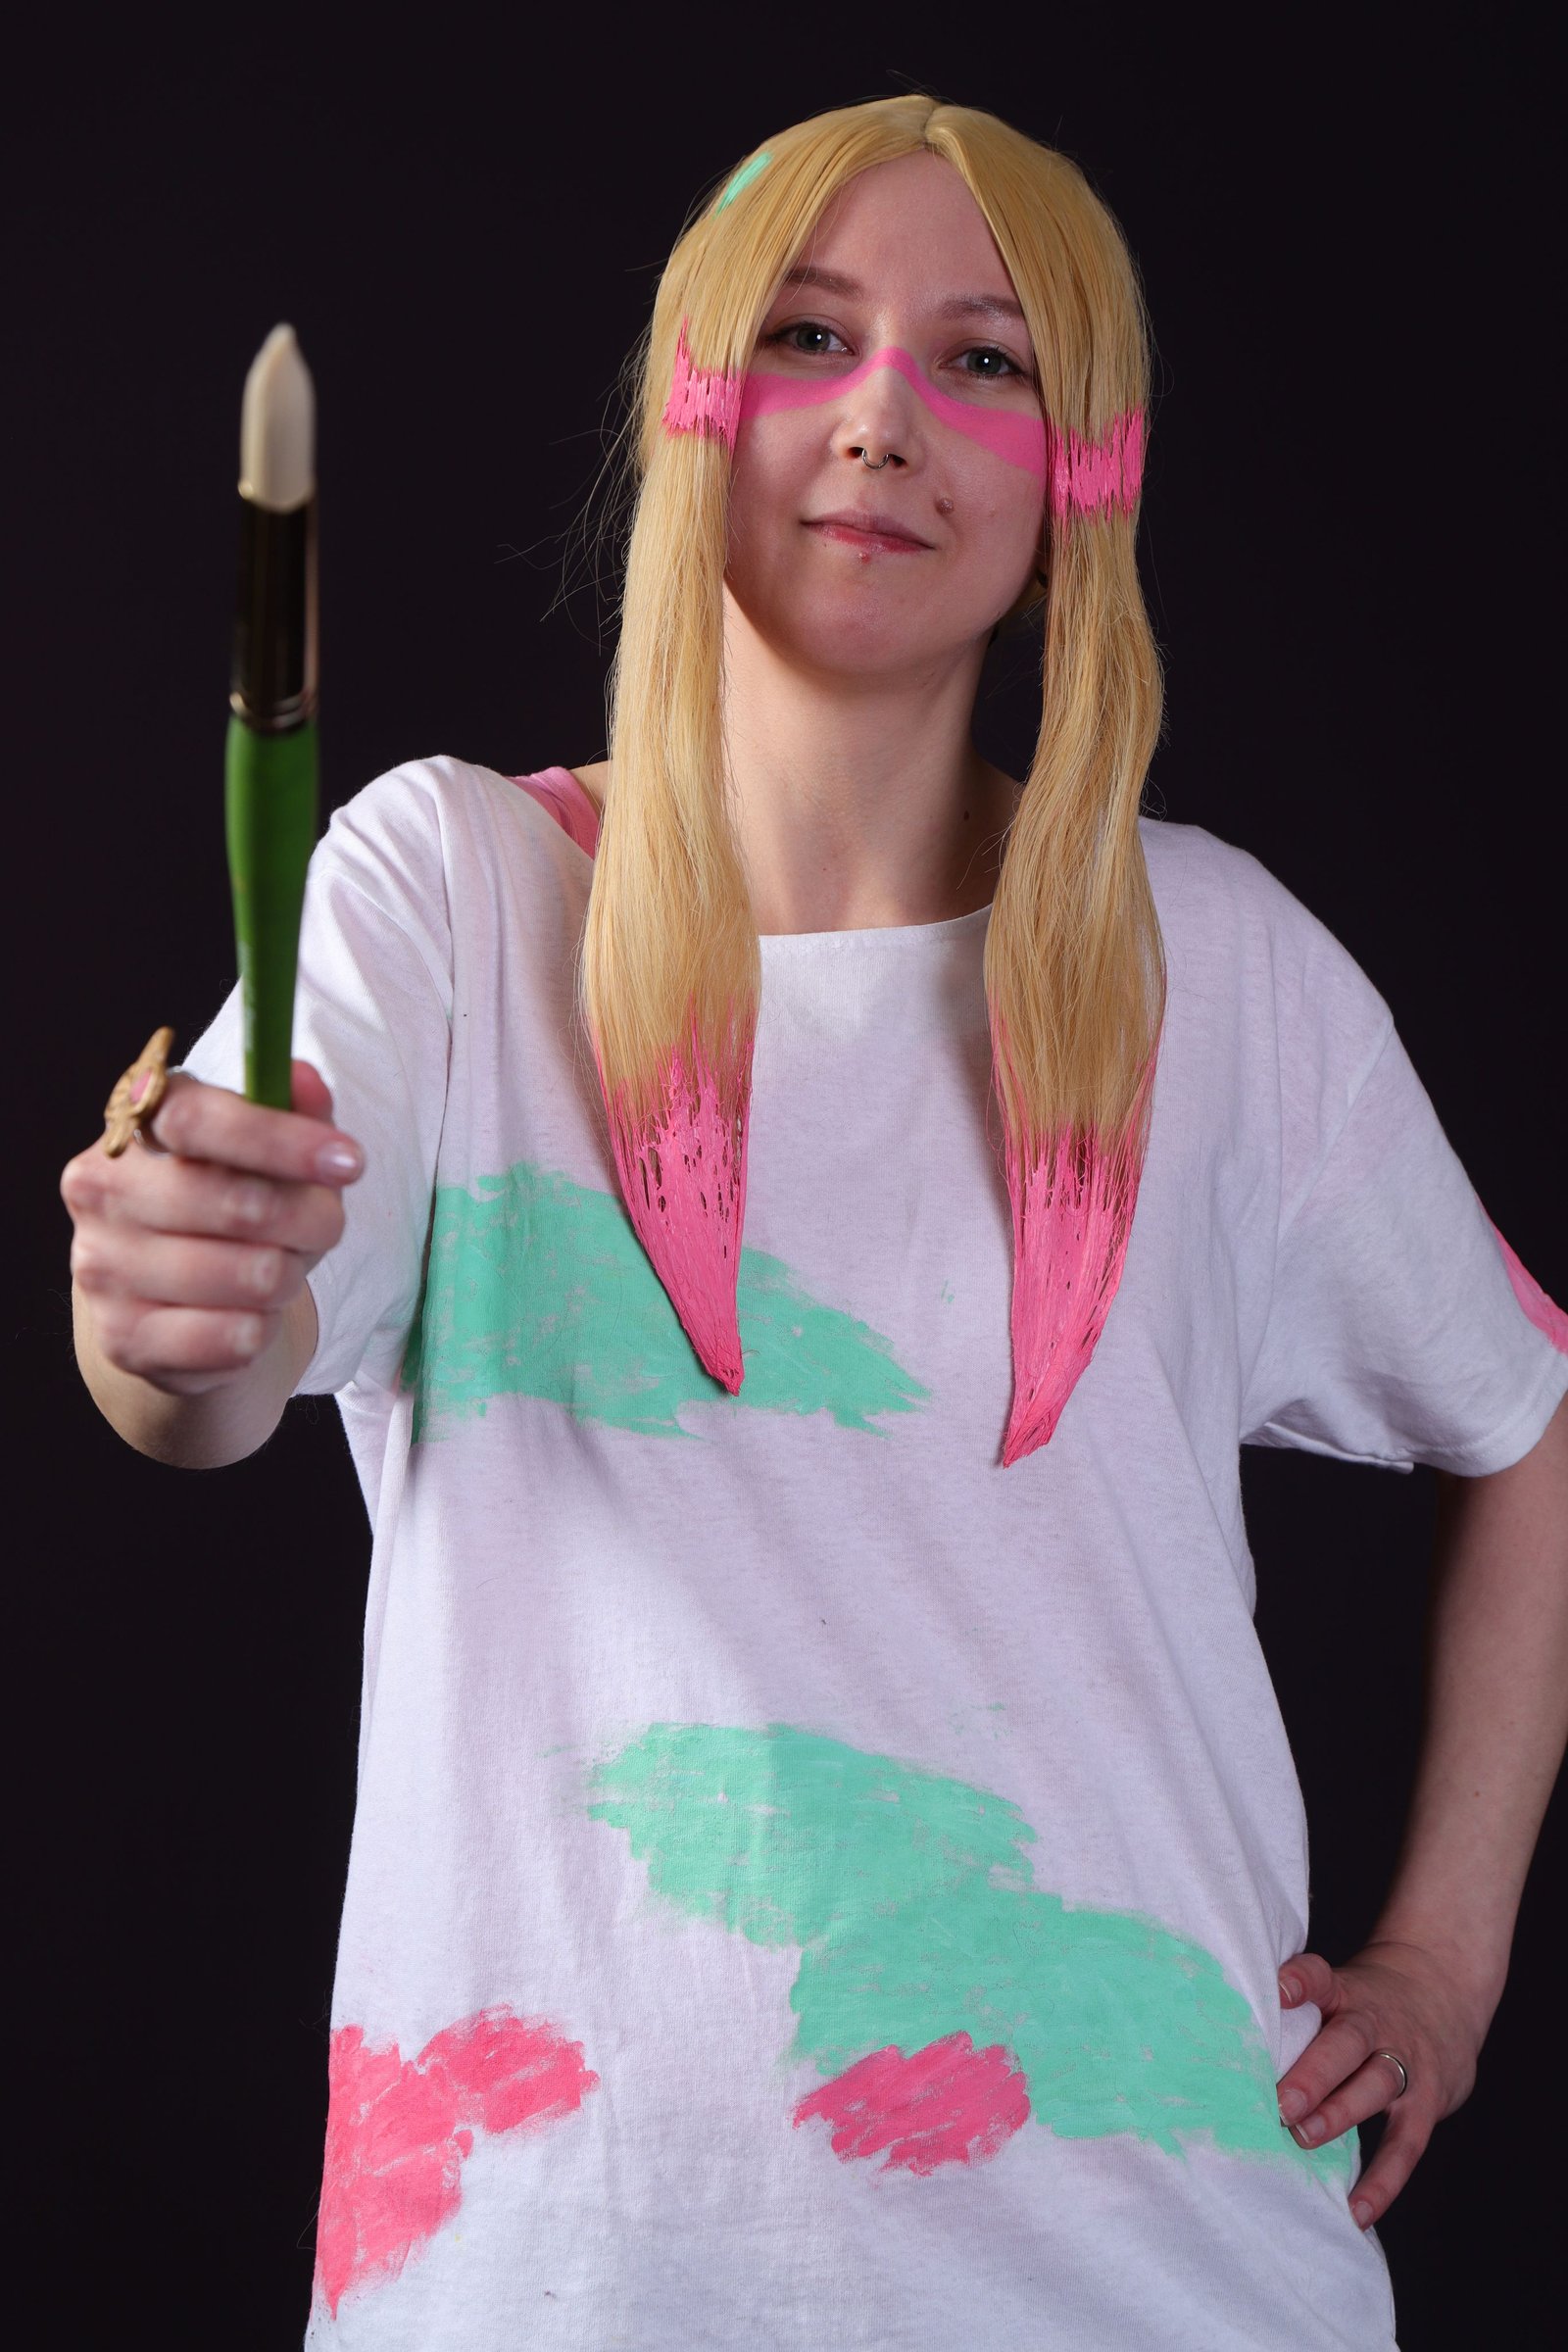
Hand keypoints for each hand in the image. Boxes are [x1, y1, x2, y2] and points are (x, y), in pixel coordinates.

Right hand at [61, 1058, 363, 1394]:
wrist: (183, 1314)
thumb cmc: (236, 1216)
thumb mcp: (273, 1157)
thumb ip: (294, 1111)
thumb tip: (305, 1079)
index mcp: (134, 1125)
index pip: (197, 1119)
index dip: (280, 1139)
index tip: (349, 1162)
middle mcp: (102, 1191)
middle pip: (241, 1203)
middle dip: (313, 1220)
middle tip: (326, 1226)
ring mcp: (103, 1268)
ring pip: (254, 1276)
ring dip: (290, 1277)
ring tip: (276, 1271)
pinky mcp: (124, 1339)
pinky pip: (237, 1336)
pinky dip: (264, 1328)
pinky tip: (246, 1317)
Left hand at [1275, 1938, 1491, 2232]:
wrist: (1444, 1989)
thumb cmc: (1367, 2001)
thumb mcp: (1339, 1988)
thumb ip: (1295, 2013)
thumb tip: (1220, 2037)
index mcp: (1345, 1991)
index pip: (1321, 1977)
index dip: (1301, 1981)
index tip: (1278, 1991)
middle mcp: (1375, 2022)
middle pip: (1347, 2042)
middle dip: (1314, 2074)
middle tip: (1280, 2102)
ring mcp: (1405, 2061)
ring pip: (1376, 2085)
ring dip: (1339, 2114)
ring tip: (1304, 2138)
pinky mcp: (1426, 2103)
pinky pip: (1406, 2145)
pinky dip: (1383, 2181)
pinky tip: (1357, 2210)